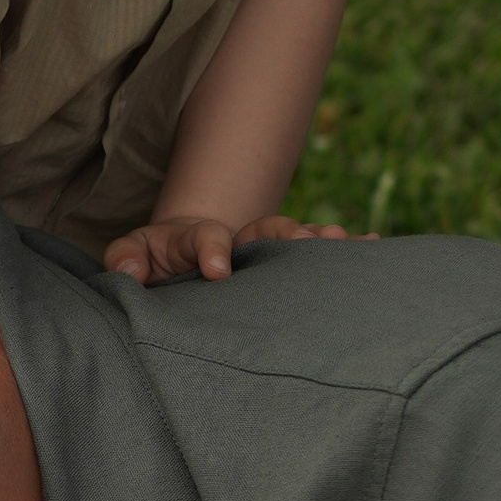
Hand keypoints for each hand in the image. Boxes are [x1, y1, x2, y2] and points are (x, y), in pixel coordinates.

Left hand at [102, 211, 357, 287]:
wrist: (176, 263)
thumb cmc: (151, 263)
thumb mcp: (133, 257)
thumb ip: (128, 259)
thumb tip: (127, 270)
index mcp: (194, 237)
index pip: (205, 236)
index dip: (212, 248)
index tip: (218, 271)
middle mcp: (236, 239)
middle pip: (264, 229)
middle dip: (284, 235)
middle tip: (307, 243)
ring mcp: (261, 252)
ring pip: (294, 241)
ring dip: (318, 241)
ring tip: (344, 242)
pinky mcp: (279, 267)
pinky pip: (315, 258)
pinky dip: (343, 251)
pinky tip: (373, 246)